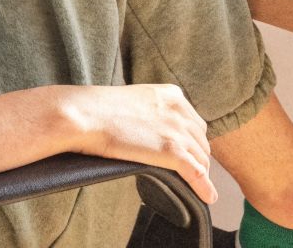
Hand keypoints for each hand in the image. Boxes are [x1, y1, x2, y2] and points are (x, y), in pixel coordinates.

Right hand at [59, 84, 217, 203]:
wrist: (84, 115)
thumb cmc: (96, 110)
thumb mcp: (132, 101)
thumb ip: (149, 113)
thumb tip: (150, 131)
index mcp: (171, 94)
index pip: (194, 122)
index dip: (190, 140)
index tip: (185, 152)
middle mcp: (179, 110)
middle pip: (201, 140)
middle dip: (196, 156)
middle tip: (188, 170)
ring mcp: (177, 131)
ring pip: (202, 158)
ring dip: (199, 172)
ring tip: (195, 185)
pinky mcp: (171, 151)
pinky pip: (197, 173)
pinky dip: (204, 187)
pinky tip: (208, 197)